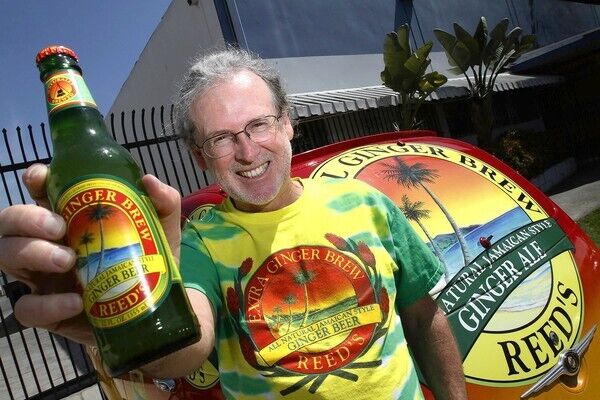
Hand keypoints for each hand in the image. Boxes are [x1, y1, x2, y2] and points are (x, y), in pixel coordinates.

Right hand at [0, 164, 181, 343]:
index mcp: (70, 218)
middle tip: (60, 227)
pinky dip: (47, 304)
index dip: (33, 180)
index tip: (41, 178)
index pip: (38, 192)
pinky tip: (76, 301)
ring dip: (32, 253)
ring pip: (6, 257)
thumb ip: (163, 202)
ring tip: (67, 260)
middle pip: (9, 222)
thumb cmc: (148, 261)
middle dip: (26, 218)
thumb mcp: (162, 230)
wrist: (155, 310)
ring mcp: (42, 278)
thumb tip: (149, 181)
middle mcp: (47, 243)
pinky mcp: (47, 312)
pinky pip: (26, 308)